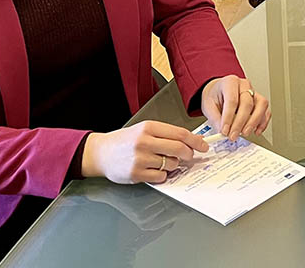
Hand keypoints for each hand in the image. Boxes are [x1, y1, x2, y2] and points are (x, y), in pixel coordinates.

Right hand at [81, 120, 207, 184]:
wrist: (101, 153)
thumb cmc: (125, 141)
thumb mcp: (145, 130)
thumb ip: (167, 134)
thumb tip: (193, 140)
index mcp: (149, 128)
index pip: (180, 134)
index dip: (195, 141)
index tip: (203, 146)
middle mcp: (144, 142)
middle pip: (179, 149)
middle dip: (189, 154)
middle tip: (190, 156)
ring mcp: (140, 159)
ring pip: (171, 164)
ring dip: (173, 165)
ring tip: (162, 161)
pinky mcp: (136, 174)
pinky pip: (161, 177)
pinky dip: (162, 175)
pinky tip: (153, 169)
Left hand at [201, 75, 270, 140]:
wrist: (218, 92)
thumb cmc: (214, 96)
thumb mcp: (208, 105)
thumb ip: (215, 119)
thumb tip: (222, 131)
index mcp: (230, 82)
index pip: (232, 100)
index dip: (228, 117)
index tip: (225, 130)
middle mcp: (244, 85)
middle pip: (247, 103)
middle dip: (240, 122)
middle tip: (233, 135)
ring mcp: (254, 92)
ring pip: (261, 105)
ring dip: (254, 122)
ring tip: (245, 132)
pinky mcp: (259, 101)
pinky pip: (266, 111)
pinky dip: (263, 123)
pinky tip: (256, 131)